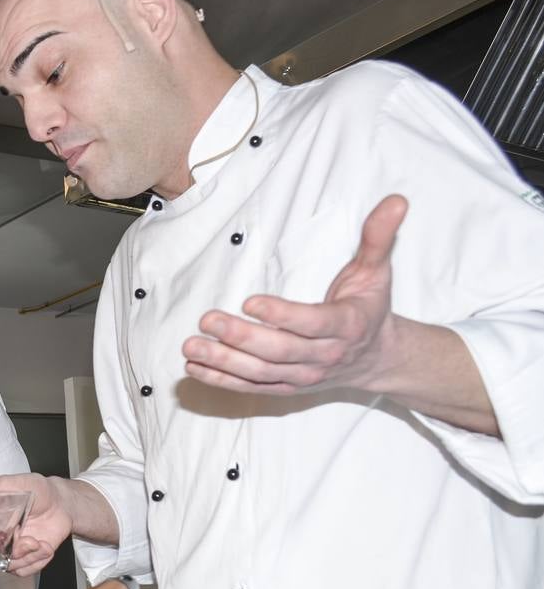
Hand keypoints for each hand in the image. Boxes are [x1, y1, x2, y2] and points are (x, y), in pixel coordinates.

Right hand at [0, 474, 72, 576]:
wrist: (62, 501)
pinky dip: (37, 561)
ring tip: (39, 543)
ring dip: (26, 557)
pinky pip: (25, 570)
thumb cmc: (37, 490)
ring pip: (9, 566)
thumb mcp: (12, 484)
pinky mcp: (27, 558)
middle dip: (11, 552)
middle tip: (27, 540)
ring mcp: (12, 549)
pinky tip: (45, 547)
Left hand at [182, 195, 407, 394]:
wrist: (377, 358)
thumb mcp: (378, 270)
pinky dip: (222, 380)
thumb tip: (396, 200)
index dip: (281, 315)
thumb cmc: (370, 308)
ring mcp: (304, 376)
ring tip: (192, 345)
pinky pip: (252, 388)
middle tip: (207, 320)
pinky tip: (194, 367)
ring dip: (223, 362)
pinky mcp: (286, 388)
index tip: (249, 302)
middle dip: (241, 337)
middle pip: (279, 351)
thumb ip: (379, 237)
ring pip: (261, 373)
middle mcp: (324, 356)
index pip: (312, 323)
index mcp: (346, 325)